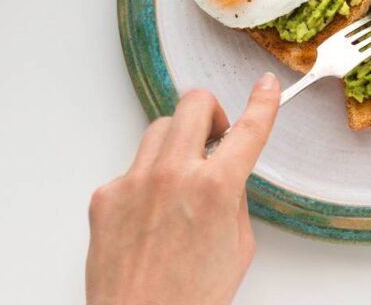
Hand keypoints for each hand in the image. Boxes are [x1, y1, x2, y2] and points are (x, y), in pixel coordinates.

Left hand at [85, 73, 280, 304]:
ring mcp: (133, 182)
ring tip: (181, 180)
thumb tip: (226, 176)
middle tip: (215, 136)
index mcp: (215, 189)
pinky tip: (150, 215)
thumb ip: (233, 200)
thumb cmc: (190, 299)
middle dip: (211, 113)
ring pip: (159, 130)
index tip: (265, 87)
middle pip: (193, 105)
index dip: (262, 103)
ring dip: (177, 143)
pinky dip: (146, 182)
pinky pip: (131, 168)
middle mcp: (172, 175)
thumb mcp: (237, 247)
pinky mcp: (105, 195)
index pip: (248, 130)